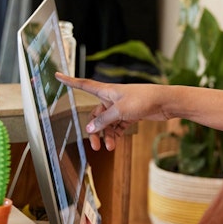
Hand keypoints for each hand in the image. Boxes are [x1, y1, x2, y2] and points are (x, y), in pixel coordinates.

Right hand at [55, 74, 170, 150]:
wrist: (165, 102)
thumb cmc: (143, 99)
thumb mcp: (120, 111)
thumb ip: (103, 121)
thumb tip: (90, 129)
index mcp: (107, 91)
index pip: (83, 85)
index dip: (70, 81)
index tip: (58, 76)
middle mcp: (112, 98)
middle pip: (96, 115)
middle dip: (94, 130)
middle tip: (95, 146)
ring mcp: (121, 106)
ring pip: (107, 123)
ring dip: (106, 135)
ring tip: (109, 147)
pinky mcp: (129, 114)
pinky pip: (117, 126)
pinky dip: (115, 135)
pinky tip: (114, 143)